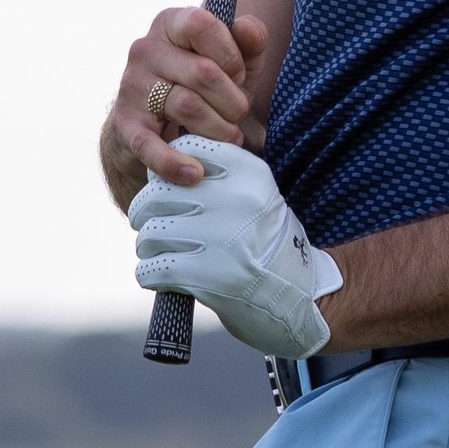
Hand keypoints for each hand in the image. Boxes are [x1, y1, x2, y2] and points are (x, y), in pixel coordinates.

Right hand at [104, 6, 268, 208]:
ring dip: (218, 130)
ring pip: (187, 107)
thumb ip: (248, 42)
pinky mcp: (125, 126)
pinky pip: (151, 146)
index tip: (237, 77)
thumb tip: (249, 29)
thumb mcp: (231, 62)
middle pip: (202, 73)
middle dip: (232, 101)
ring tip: (228, 139)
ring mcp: (132, 87)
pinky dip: (176, 163)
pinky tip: (195, 173)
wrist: (154, 129)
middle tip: (237, 115)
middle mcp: (145, 49)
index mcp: (170, 23)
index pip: (202, 25)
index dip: (230, 55)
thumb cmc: (201, 88)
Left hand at [131, 138, 341, 356]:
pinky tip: (165, 277)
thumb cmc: (268, 245)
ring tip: (164, 254)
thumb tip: (156, 171)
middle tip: (156, 227)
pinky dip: (151, 275)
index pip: (184, 149)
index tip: (171, 189)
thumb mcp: (257, 196)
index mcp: (248, 173)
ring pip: (149, 233)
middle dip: (147, 214)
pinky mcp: (203, 276)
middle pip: (156, 194)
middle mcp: (233, 200)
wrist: (301, 299)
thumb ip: (215, 177)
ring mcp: (217, 238)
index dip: (167, 170)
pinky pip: (150, 268)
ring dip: (149, 248)